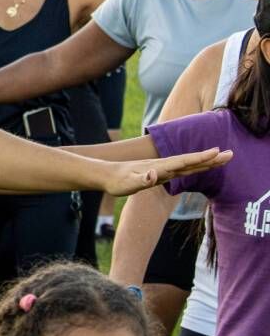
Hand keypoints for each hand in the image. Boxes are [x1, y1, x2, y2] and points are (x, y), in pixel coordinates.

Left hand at [104, 148, 231, 196]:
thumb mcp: (128, 183)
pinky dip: (192, 166)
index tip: (218, 152)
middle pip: (191, 161)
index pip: (184, 162)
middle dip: (210, 158)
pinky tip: (199, 165)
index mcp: (159, 167)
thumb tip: (154, 175)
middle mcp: (163, 166)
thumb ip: (142, 180)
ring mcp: (162, 169)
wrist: (105, 175)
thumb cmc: (117, 181)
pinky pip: (181, 170)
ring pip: (188, 165)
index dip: (201, 158)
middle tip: (231, 154)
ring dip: (205, 161)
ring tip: (220, 157)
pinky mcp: (159, 173)